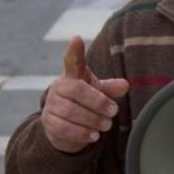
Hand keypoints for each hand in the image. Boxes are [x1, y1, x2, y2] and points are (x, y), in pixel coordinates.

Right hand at [40, 36, 129, 153]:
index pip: (71, 60)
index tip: (77, 38)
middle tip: (114, 112)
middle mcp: (59, 87)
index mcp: (72, 75)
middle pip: (76, 90)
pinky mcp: (48, 123)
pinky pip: (64, 128)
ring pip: (70, 111)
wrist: (64, 127)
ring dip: (91, 120)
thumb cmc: (84, 102)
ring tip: (106, 125)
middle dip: (97, 102)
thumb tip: (125, 85)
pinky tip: (93, 135)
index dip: (74, 50)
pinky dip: (81, 133)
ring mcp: (51, 105)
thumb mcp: (98, 92)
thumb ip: (110, 88)